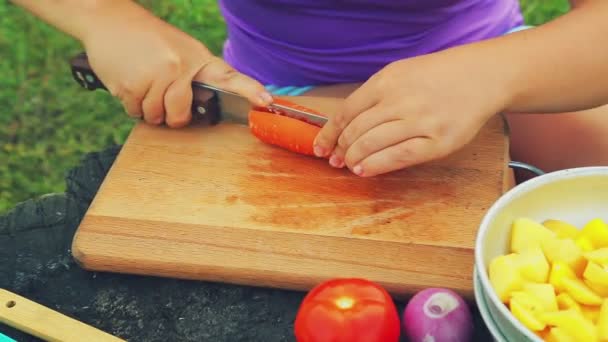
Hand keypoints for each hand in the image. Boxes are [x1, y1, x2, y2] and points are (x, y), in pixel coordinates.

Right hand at [81, 2, 271, 126]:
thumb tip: (199, 107)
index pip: (228, 78)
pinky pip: (135, 112)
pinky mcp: (132, 85)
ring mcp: (156, 76)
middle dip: (170, 116)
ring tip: (142, 81)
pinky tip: (129, 81)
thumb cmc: (147, 39)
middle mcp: (180, 67)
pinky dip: (131, 103)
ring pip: (156, 117)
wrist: (109, 19)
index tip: (265, 101)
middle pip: (180, 115)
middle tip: (161, 95)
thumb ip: (192, 77)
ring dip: (147, 108)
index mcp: (197, 58)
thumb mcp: (179, 50)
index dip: (249, 90)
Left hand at [313, 47, 507, 176]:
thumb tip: (346, 124)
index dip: (330, 133)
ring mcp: (419, 121)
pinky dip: (376, 165)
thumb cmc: (437, 77)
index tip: (321, 146)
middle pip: (356, 130)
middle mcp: (399, 100)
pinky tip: (364, 170)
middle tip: (336, 159)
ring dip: (354, 158)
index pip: (346, 111)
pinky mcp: (437, 142)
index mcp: (386, 81)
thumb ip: (374, 95)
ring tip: (349, 165)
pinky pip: (398, 157)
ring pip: (373, 145)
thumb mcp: (400, 73)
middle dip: (341, 148)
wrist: (480, 77)